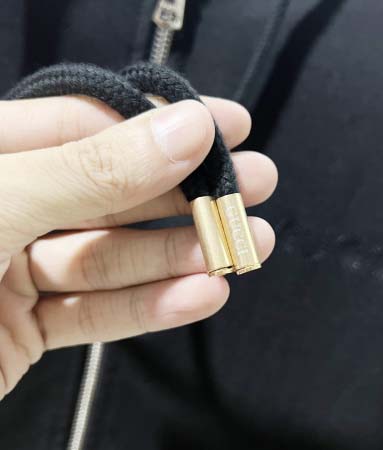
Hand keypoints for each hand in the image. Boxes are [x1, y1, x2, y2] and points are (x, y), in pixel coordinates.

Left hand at [0, 95, 276, 398]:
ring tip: (247, 247)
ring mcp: (16, 270)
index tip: (226, 126)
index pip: (93, 124)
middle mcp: (6, 206)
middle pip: (118, 193)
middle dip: (191, 192)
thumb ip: (92, 169)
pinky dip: (154, 307)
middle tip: (254, 185)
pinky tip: (201, 295)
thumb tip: (181, 129)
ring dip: (187, 255)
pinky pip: (100, 313)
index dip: (165, 123)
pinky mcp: (26, 329)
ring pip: (119, 257)